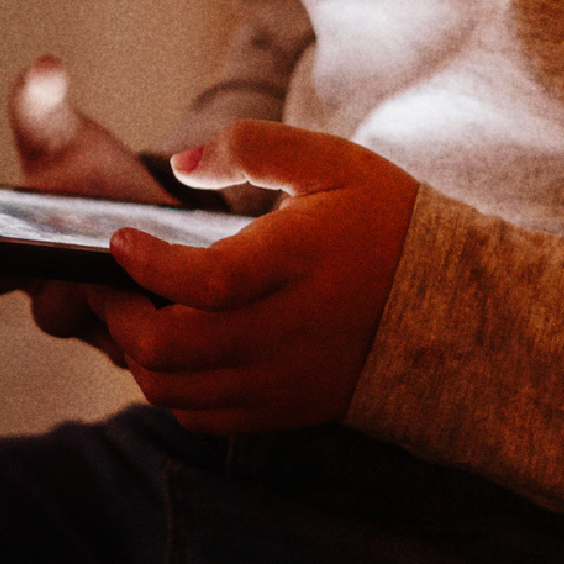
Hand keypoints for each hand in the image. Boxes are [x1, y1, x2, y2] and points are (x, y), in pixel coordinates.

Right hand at [0, 56, 171, 362]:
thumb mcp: (65, 138)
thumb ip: (41, 105)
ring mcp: (97, 328)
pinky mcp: (146, 343)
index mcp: (12, 256)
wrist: (151, 212)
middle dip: (71, 290)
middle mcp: (50, 301)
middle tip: (92, 267)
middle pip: (49, 312)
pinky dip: (170, 329)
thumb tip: (43, 67)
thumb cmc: (89, 176)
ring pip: (106, 337)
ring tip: (153, 284)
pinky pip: (153, 350)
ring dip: (128, 312)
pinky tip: (193, 301)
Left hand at [90, 120, 418, 431]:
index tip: (119, 240)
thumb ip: (253, 148)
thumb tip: (182, 165)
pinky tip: (174, 350)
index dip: (150, 265)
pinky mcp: (284, 407)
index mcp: (297, 262)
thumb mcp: (332, 162)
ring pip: (173, 389)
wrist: (455, 306)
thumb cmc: (385, 223)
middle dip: (119, 314)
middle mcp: (285, 330)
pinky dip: (171, 387)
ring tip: (136, 312)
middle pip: (170, 348)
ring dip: (138, 354)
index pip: (208, 280)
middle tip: (108, 282)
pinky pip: (201, 415)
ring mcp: (282, 377)